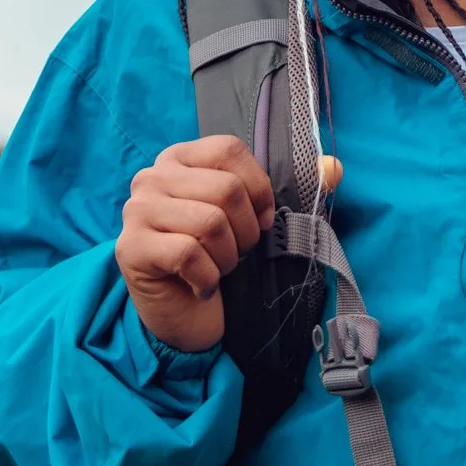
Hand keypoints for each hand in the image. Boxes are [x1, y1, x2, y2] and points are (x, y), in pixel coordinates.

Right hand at [115, 136, 342, 352]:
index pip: (229, 149)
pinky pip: (188, 255)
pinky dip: (208, 278)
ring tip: (219, 269)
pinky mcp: (130, 249)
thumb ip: (293, 189)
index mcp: (180, 158)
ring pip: (209, 223)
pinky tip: (201, 286)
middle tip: (238, 254)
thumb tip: (335, 168)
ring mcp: (136, 211)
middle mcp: (152, 177)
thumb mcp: (255, 219)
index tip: (264, 221)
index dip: (259, 187)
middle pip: (224, 189)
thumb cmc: (219, 258)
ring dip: (227, 257)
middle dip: (246, 232)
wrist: (186, 315)